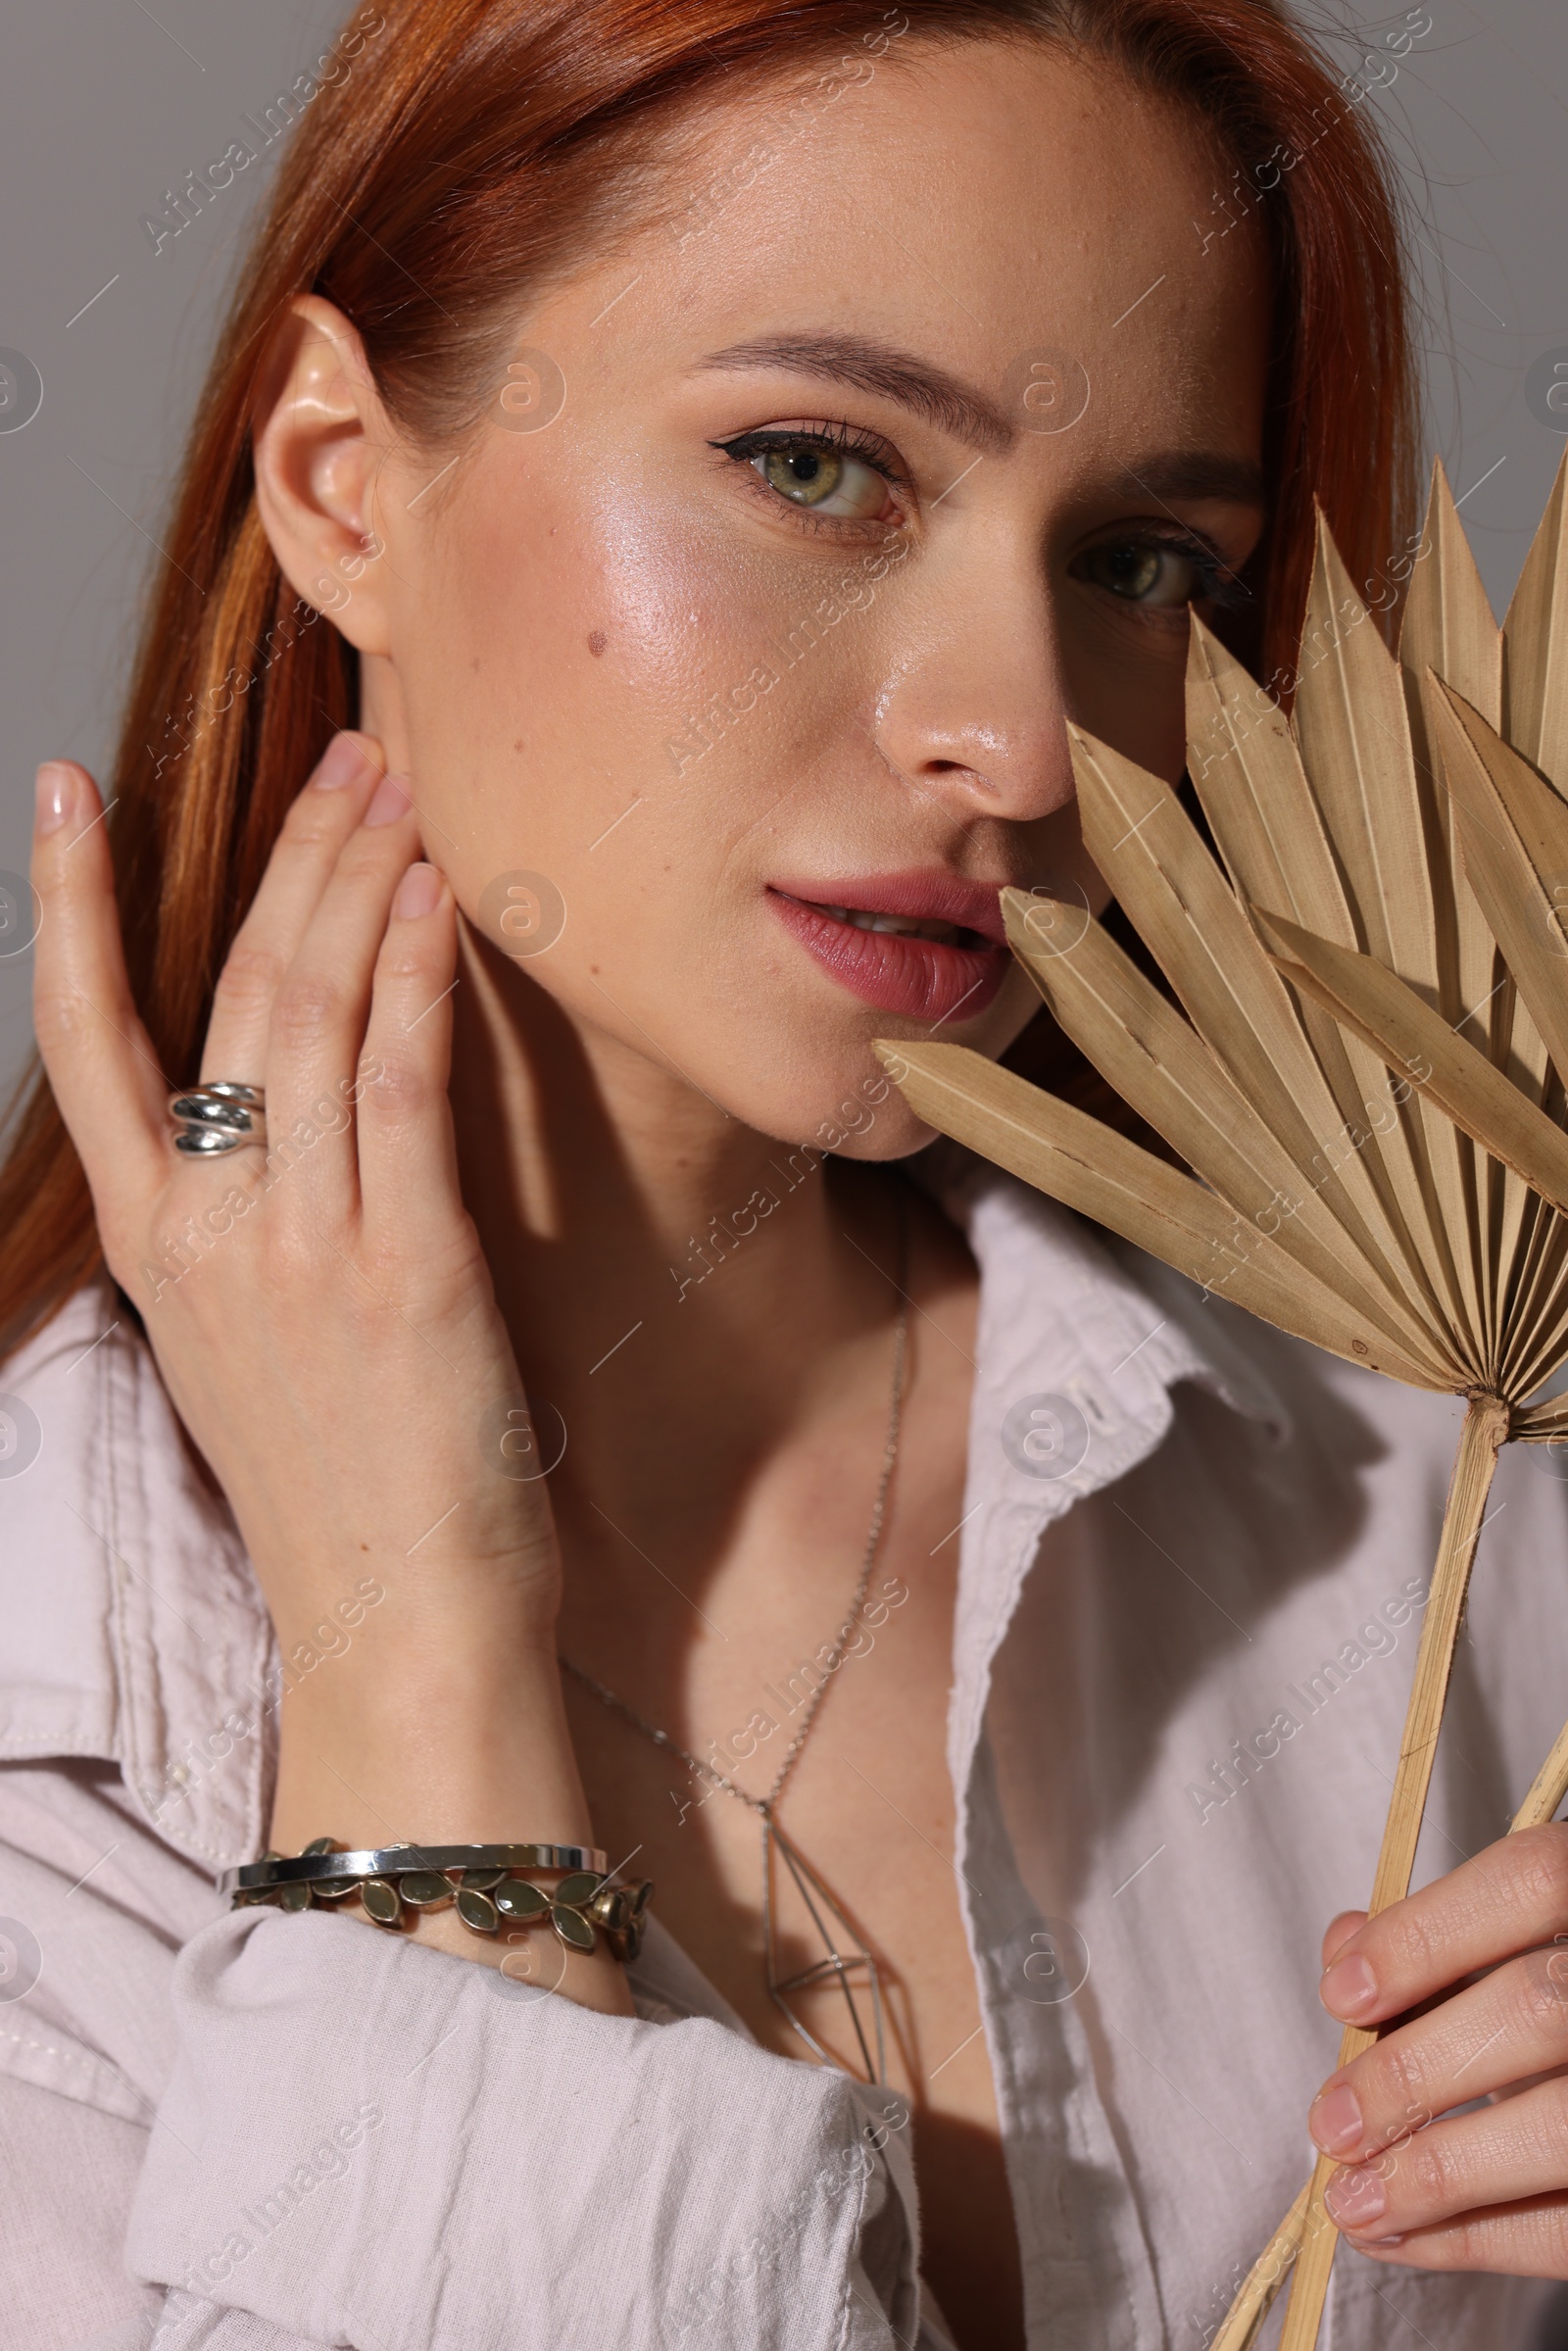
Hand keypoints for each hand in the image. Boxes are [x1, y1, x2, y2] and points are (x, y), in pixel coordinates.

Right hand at [31, 735, 626, 2005]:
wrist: (402, 1631)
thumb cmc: (350, 1493)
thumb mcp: (253, 1348)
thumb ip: (249, 1226)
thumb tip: (285, 1113)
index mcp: (155, 1249)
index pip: (84, 1044)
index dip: (73, 910)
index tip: (64, 794)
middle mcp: (205, 1231)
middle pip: (229, 993)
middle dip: (289, 858)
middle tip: (348, 757)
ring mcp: (296, 1244)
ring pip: (313, 1012)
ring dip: (361, 881)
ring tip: (402, 787)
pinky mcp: (402, 1264)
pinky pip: (398, 1081)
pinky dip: (419, 976)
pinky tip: (445, 895)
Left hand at [1309, 1823, 1567, 2273]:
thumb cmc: (1557, 1997)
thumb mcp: (1521, 1946)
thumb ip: (1440, 1940)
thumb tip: (1346, 1949)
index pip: (1530, 1882)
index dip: (1426, 1936)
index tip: (1340, 1994)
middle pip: (1537, 2010)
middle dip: (1415, 2072)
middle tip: (1330, 2122)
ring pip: (1562, 2129)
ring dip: (1438, 2173)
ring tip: (1350, 2199)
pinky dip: (1475, 2239)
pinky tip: (1401, 2235)